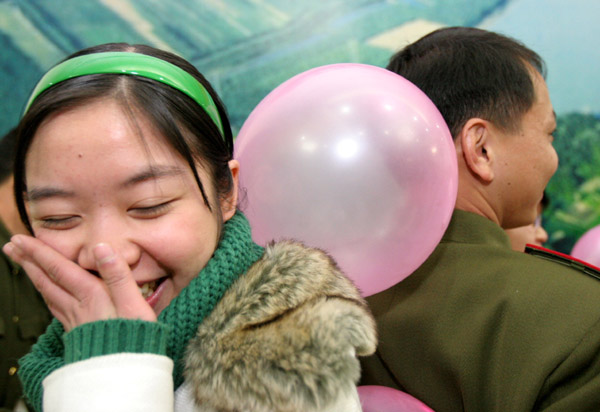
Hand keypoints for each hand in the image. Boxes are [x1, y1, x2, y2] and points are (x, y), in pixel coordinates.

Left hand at [3, 235, 156, 330]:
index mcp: (92, 295)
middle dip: (29, 262)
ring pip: (49, 294)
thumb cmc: (134, 337)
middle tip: (12, 247)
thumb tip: (102, 247)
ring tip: (24, 265)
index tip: (21, 239)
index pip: (60, 269)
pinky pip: (56, 308)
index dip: (40, 253)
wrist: (127, 371)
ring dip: (35, 277)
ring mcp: (76, 321)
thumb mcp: (132, 302)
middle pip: (48, 280)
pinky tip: (48, 296)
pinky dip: (47, 296)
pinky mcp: (79, 333)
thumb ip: (118, 274)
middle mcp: (79, 307)